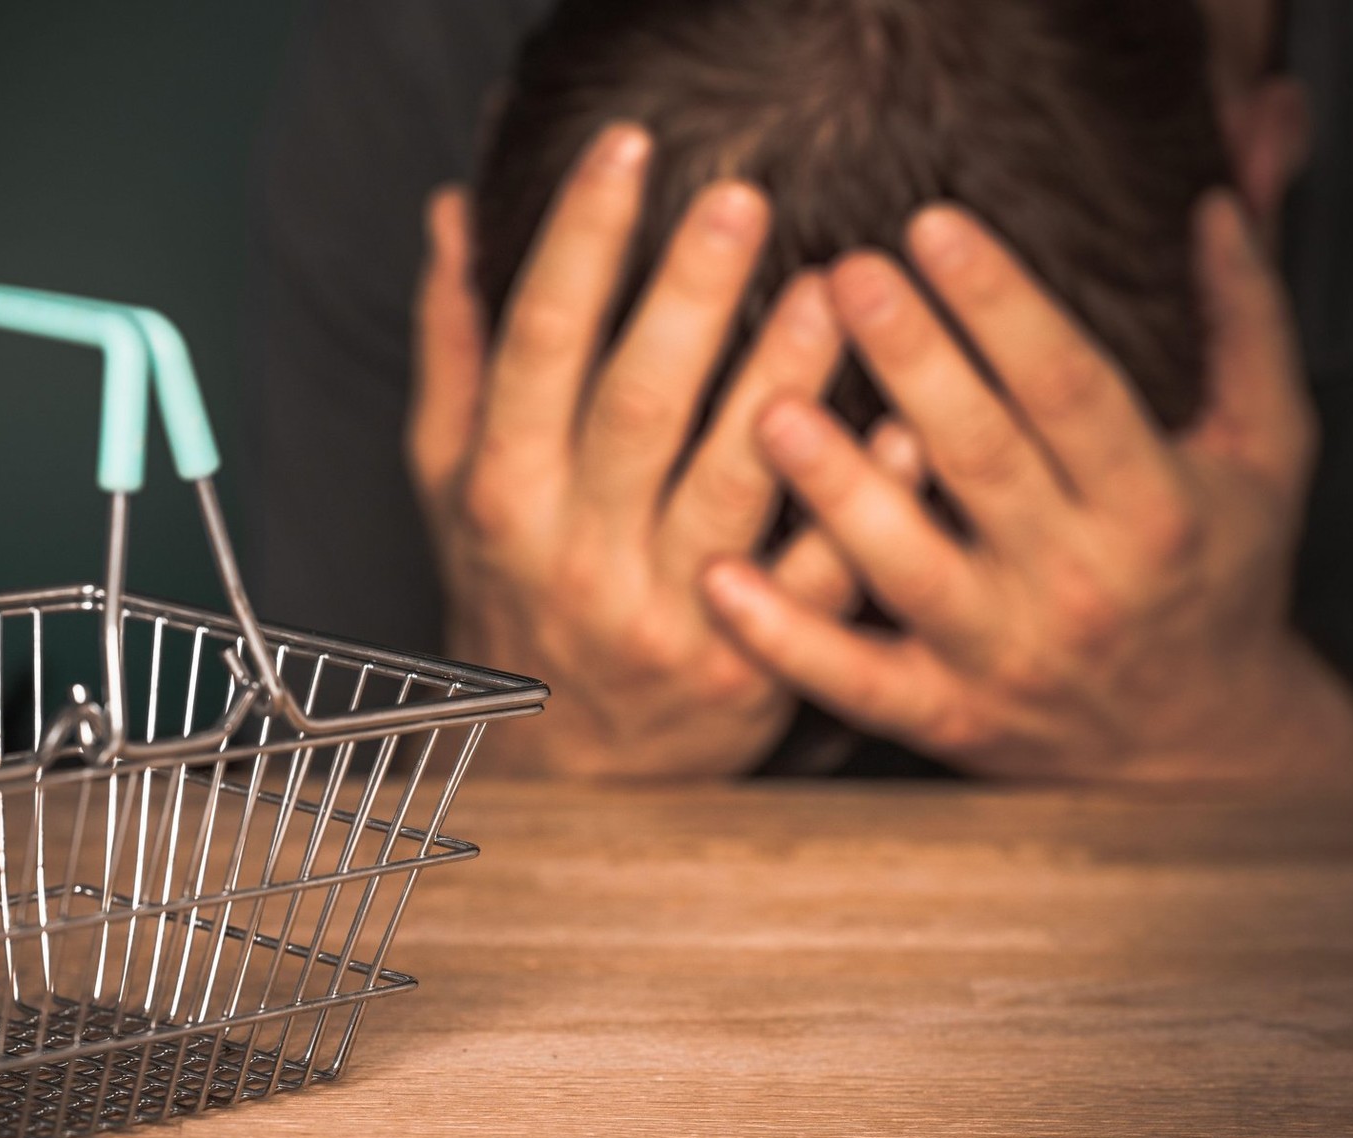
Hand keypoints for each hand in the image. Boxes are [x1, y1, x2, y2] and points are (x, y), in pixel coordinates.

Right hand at [409, 125, 908, 777]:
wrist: (564, 772)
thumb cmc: (511, 604)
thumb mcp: (453, 485)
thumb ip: (457, 352)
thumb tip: (454, 216)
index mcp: (502, 492)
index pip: (536, 346)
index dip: (579, 243)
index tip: (624, 150)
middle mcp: (574, 552)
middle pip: (637, 405)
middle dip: (688, 294)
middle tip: (741, 197)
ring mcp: (662, 612)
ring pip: (732, 482)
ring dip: (785, 378)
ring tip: (833, 285)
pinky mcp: (745, 662)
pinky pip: (813, 577)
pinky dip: (859, 499)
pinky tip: (900, 424)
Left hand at [703, 194, 1352, 789]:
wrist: (1199, 743)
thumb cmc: (1216, 570)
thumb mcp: (1266, 452)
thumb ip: (1244, 328)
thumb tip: (1213, 206)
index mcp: (1153, 503)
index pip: (1069, 387)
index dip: (1002, 304)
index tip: (932, 225)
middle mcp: (1077, 580)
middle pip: (981, 458)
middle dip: (909, 361)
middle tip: (839, 275)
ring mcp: (1002, 655)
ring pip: (908, 567)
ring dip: (836, 488)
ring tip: (769, 408)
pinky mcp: (944, 715)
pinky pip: (853, 679)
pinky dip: (783, 637)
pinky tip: (717, 578)